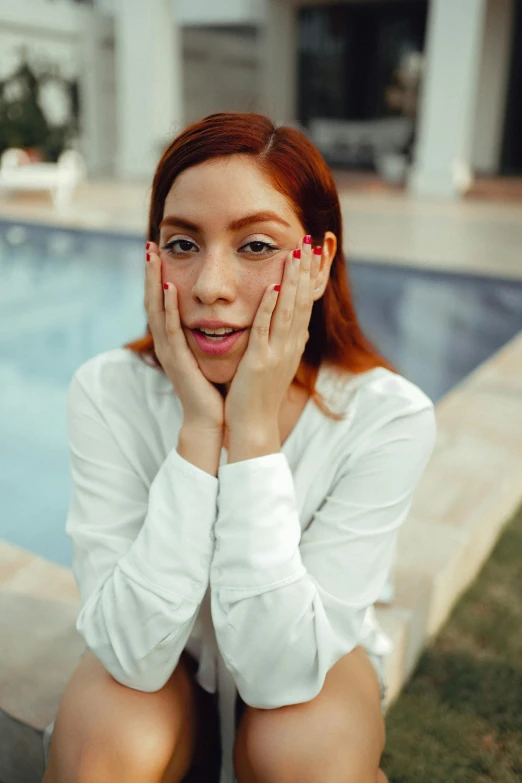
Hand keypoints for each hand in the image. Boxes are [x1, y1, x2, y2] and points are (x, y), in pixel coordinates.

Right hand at [145, 242, 224, 432]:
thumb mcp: (210, 354)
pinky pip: (171, 330)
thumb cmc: (214, 389)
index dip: (159, 276)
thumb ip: (211, 333)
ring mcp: (170, 351)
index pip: (164, 302)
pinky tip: (168, 289)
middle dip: (151, 272)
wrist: (211, 420)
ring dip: (153, 282)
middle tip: (150, 245)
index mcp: (176, 340)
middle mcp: (168, 342)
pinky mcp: (178, 361)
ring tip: (152, 256)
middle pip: (154, 300)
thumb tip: (224, 312)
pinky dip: (168, 309)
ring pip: (157, 310)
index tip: (161, 250)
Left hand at [224, 236, 319, 434]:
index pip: (305, 304)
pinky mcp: (260, 362)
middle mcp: (290, 346)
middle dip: (305, 270)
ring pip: (288, 310)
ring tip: (296, 253)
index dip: (309, 278)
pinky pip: (266, 330)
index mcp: (293, 345)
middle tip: (309, 241)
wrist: (253, 427)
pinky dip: (270, 308)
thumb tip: (298, 329)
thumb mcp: (276, 365)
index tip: (312, 253)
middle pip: (301, 301)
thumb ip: (284, 343)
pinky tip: (272, 288)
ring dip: (292, 281)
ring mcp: (277, 353)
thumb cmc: (259, 396)